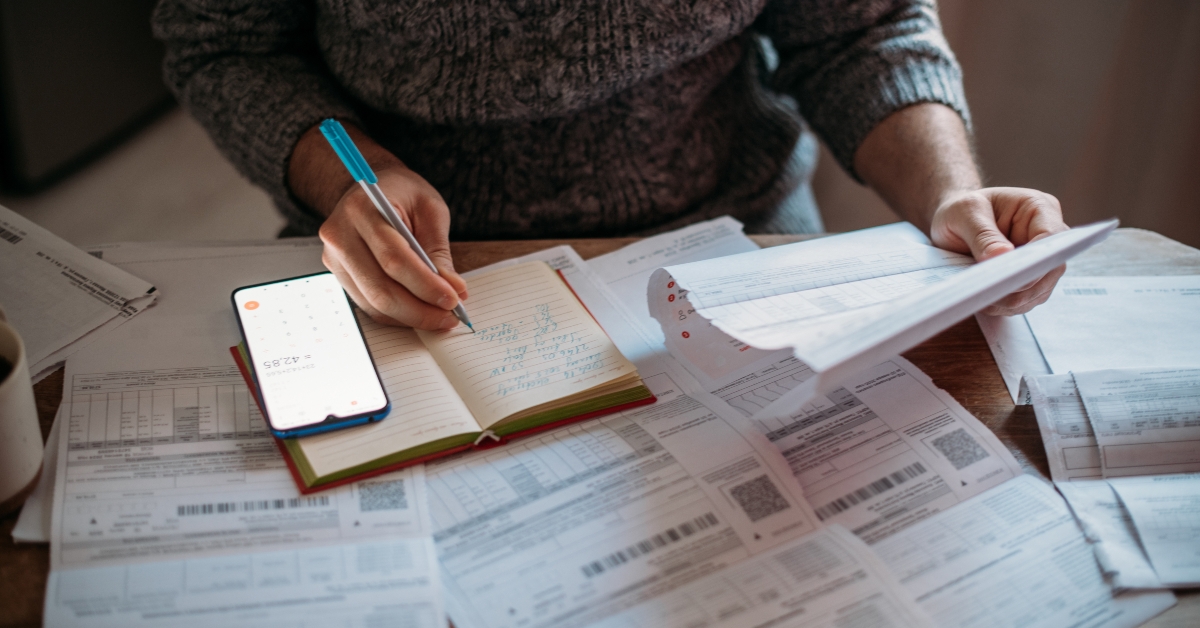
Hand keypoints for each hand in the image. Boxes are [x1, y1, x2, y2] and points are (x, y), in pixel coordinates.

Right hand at [318, 163, 467, 329]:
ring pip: (373, 302)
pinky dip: (397, 315)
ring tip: (439, 316)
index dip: (425, 285)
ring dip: (410, 316)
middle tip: (450, 316)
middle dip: (419, 309)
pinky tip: (419, 312)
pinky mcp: (339, 274)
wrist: (370, 189)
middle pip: (380, 288)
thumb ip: (439, 251)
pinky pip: (369, 305)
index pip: (393, 259)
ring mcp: (334, 258)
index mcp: (362, 209)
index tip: (453, 299)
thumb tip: (454, 291)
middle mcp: (340, 235)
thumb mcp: (430, 210)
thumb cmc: (403, 194)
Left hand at [930, 187, 1068, 315]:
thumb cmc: (960, 210)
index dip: (1036, 261)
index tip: (1011, 277)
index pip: (1051, 237)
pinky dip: (1007, 305)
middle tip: (991, 296)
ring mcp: (1040, 259)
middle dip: (1022, 287)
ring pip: (1040, 289)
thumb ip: (983, 234)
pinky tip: (986, 303)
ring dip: (1013, 301)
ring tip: (983, 301)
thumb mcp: (964, 213)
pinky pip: (1026, 298)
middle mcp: (1046, 235)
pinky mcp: (1030, 278)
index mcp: (1038, 209)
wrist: (952, 221)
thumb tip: (1002, 255)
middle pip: (1050, 269)